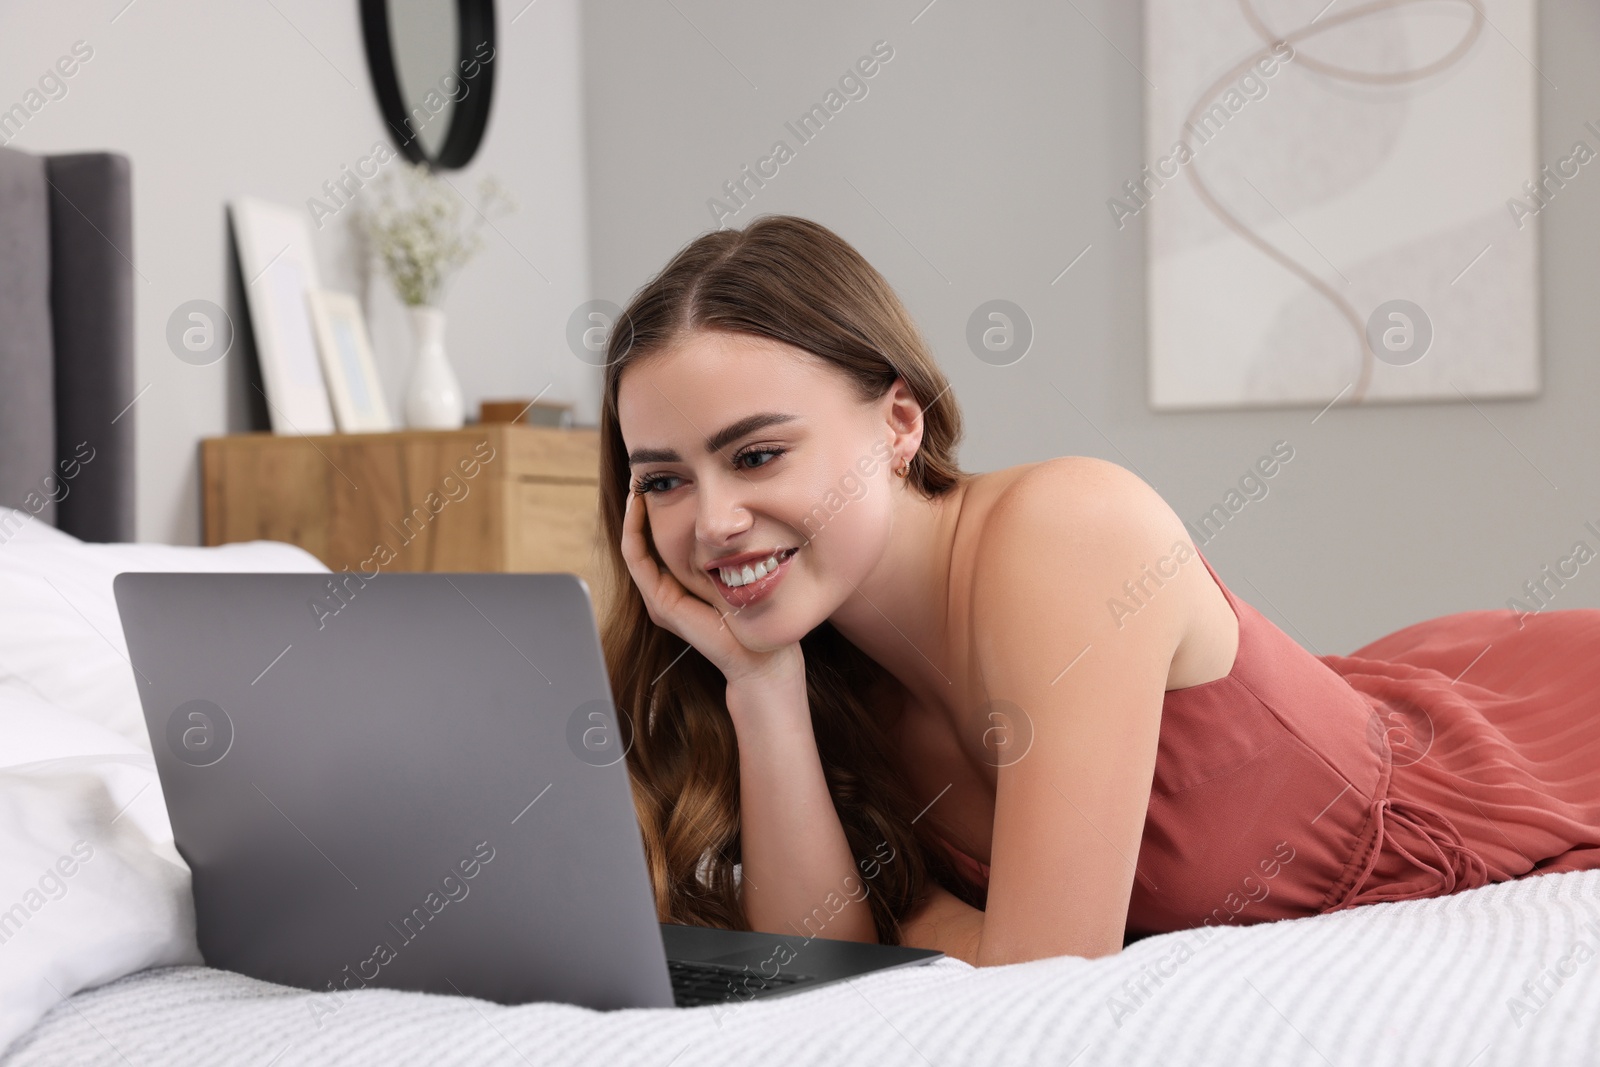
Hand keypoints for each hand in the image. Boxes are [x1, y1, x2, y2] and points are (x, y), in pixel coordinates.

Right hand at [620, 490, 803, 688]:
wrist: (761, 656)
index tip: (662, 476)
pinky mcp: (661, 603)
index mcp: (681, 582)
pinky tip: (638, 507)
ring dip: (632, 514)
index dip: (654, 507)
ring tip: (637, 483)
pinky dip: (634, 533)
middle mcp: (665, 590)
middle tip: (642, 472)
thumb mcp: (739, 566)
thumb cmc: (757, 612)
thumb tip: (729, 507)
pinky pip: (638, 560)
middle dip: (640, 506)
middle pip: (642, 539)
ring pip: (634, 546)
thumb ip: (726, 544)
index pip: (657, 537)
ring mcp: (660, 598)